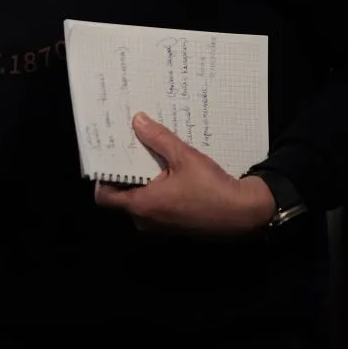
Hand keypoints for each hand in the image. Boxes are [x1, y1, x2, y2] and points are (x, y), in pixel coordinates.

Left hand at [94, 112, 275, 236]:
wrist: (244, 214)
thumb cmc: (211, 188)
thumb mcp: (184, 157)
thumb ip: (158, 138)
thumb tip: (137, 120)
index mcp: (142, 206)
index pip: (105, 197)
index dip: (103, 177)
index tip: (108, 157)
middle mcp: (146, 221)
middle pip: (122, 197)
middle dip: (125, 174)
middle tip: (128, 149)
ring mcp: (161, 227)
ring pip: (140, 202)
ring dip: (143, 182)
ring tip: (148, 155)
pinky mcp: (175, 227)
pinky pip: (156, 207)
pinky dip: (157, 191)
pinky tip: (167, 171)